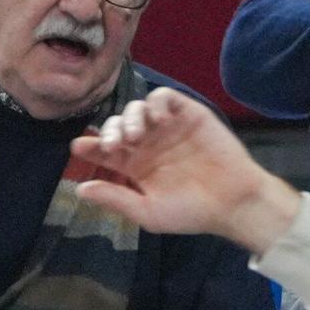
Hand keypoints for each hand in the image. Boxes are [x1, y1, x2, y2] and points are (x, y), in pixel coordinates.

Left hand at [72, 89, 301, 254]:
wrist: (232, 201)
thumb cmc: (191, 212)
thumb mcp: (148, 211)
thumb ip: (116, 198)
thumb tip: (79, 190)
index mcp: (136, 167)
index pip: (106, 151)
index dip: (90, 146)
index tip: (78, 147)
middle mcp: (148, 144)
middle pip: (118, 125)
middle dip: (109, 131)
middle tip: (112, 145)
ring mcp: (168, 127)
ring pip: (137, 108)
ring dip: (130, 117)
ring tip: (135, 137)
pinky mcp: (188, 114)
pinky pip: (164, 97)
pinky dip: (155, 102)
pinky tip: (157, 119)